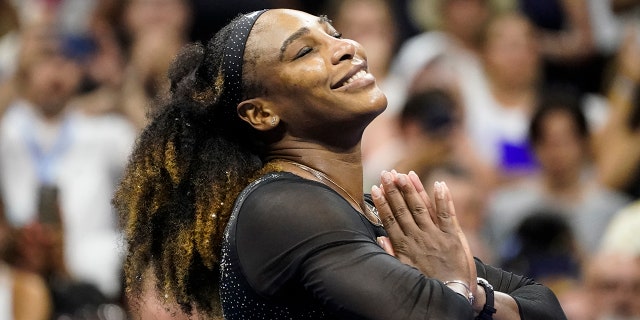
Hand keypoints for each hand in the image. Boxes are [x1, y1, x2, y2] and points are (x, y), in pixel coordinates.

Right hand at [371, 171, 475, 292]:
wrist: (454, 294)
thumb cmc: (427, 282)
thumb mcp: (404, 271)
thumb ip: (391, 253)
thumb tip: (379, 237)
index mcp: (404, 246)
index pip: (389, 219)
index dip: (382, 202)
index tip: (375, 187)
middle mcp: (418, 238)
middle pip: (403, 209)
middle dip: (394, 190)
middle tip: (387, 173)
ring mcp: (435, 235)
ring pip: (421, 208)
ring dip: (412, 190)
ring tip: (404, 174)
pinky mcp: (452, 236)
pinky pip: (446, 214)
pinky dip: (442, 199)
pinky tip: (438, 184)